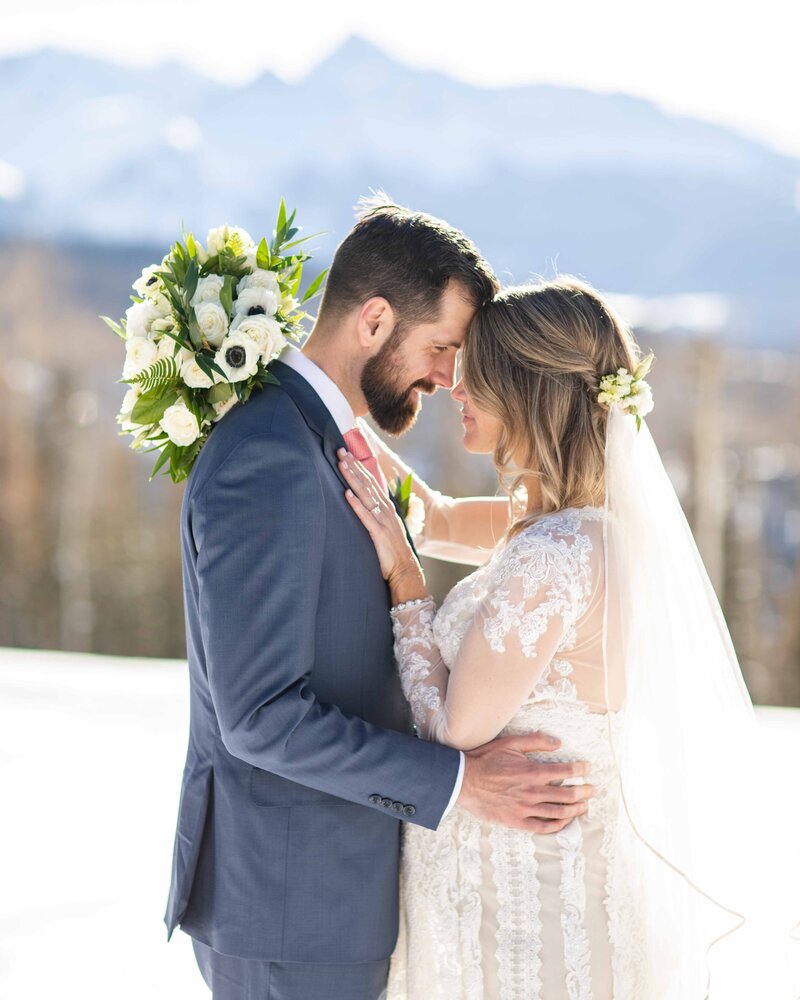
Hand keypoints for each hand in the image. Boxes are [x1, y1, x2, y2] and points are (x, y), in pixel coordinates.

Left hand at [337, 448, 419, 587]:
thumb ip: (376, 516)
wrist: (405, 570)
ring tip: (341, 464)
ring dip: (353, 478)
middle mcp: (385, 510)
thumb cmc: (392, 552)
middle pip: (367, 483)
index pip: (371, 482)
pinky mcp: (378, 533)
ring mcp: (383, 521)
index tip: (348, 455)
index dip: (359, 467)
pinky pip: (365, 516)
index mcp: (386, 508)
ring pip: (365, 494)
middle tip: (340, 450)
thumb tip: (365, 505)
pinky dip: (356, 504)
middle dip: (353, 466)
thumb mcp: (385, 529)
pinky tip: (347, 494)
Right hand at [458, 732, 594, 833]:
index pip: (565, 770)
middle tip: (593, 790)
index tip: (588, 768)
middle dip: (584, 792)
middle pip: (567, 794)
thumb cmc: (486, 759)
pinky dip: (558, 825)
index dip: (580, 769)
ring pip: (559, 812)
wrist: (464, 781)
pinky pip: (543, 827)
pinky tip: (565, 821)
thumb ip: (535, 741)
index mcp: (532, 772)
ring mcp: (525, 809)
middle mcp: (532, 792)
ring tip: (585, 806)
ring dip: (576, 809)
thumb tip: (558, 742)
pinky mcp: (517, 821)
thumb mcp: (510, 743)